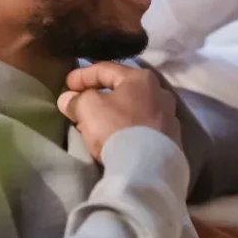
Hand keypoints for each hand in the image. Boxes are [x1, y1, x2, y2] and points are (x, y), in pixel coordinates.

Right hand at [58, 64, 181, 161]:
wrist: (147, 168)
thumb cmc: (117, 128)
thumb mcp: (88, 107)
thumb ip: (76, 100)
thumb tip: (68, 100)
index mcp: (141, 78)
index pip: (105, 70)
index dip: (82, 76)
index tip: (66, 86)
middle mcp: (161, 93)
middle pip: (122, 91)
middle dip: (98, 98)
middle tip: (80, 106)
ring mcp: (169, 118)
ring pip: (133, 110)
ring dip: (113, 115)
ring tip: (96, 125)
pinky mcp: (171, 141)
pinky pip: (143, 129)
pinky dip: (127, 130)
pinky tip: (116, 139)